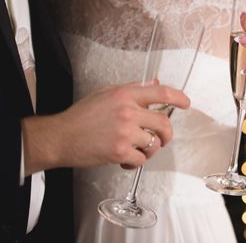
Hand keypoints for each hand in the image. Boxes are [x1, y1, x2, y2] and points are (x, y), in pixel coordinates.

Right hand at [22, 83, 189, 174]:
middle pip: (163, 122)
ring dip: (150, 149)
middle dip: (167, 134)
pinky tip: (126, 158)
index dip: (178, 97)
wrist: (60, 137)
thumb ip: (132, 89)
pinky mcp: (120, 151)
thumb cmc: (81, 116)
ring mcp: (125, 132)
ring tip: (138, 149)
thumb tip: (154, 84)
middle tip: (163, 138)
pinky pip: (142, 158)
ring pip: (154, 143)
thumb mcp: (106, 93)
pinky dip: (136, 161)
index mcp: (125, 95)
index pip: (161, 92)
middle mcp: (128, 111)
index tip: (186, 103)